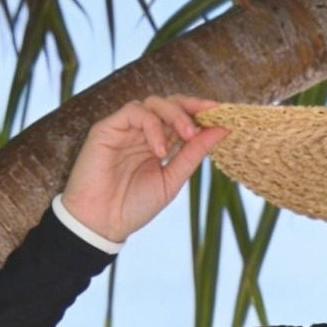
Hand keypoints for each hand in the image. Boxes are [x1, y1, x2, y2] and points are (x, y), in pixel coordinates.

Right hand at [60, 95, 228, 241]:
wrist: (102, 223)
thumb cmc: (134, 206)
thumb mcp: (172, 180)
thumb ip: (194, 154)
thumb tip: (222, 130)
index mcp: (161, 144)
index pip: (184, 118)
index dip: (202, 113)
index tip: (224, 115)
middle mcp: (144, 133)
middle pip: (171, 103)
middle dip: (192, 106)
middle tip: (210, 115)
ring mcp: (126, 129)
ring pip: (154, 103)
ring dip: (175, 115)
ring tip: (187, 135)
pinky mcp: (107, 128)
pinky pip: (134, 112)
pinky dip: (152, 126)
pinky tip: (159, 150)